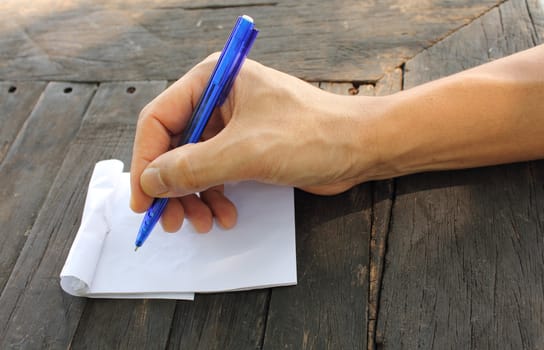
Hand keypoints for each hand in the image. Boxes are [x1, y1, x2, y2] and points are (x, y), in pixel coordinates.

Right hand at [130, 54, 379, 232]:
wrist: (361, 148)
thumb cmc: (311, 136)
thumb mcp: (245, 152)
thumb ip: (191, 167)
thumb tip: (149, 181)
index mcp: (212, 80)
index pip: (158, 119)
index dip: (145, 162)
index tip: (142, 201)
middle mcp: (217, 99)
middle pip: (173, 146)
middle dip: (172, 187)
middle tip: (171, 222)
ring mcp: (232, 125)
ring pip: (193, 165)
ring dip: (193, 198)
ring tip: (203, 224)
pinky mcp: (246, 147)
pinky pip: (215, 174)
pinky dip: (214, 197)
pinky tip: (224, 217)